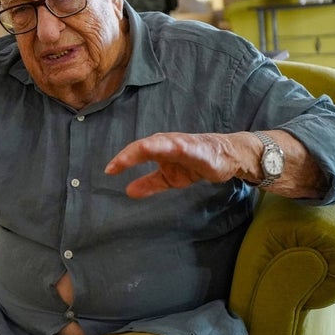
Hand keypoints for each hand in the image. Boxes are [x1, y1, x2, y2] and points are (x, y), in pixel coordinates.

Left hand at [104, 132, 257, 197]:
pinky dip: (176, 148)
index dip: (122, 160)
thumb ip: (150, 183)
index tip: (108, 171)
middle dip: (128, 155)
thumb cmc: (194, 163)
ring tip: (129, 158)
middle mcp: (166, 142)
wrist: (225, 157)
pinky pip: (184, 147)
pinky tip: (170, 151)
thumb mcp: (169, 178)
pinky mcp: (197, 148)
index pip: (136, 152)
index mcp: (158, 147)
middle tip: (113, 167)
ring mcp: (181, 143)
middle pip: (143, 145)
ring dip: (144, 148)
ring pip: (160, 143)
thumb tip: (128, 191)